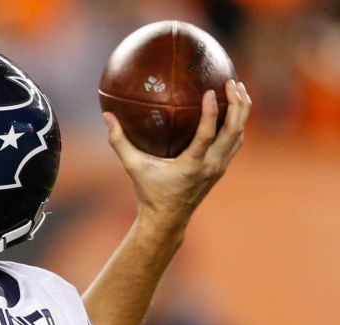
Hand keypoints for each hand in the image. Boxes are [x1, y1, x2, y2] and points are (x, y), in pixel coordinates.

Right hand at [105, 79, 251, 233]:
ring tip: (238, 89)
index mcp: (191, 165)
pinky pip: (235, 142)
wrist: (168, 218)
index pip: (207, 135)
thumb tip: (106, 116)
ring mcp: (219, 167)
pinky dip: (237, 123)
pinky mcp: (221, 168)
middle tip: (232, 82)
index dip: (211, 112)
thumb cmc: (149, 191)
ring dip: (242, 111)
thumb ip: (119, 141)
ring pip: (239, 135)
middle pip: (233, 131)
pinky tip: (233, 109)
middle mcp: (210, 166)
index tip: (210, 91)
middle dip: (237, 104)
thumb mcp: (133, 167)